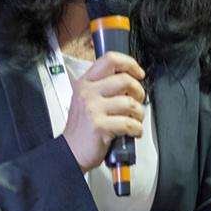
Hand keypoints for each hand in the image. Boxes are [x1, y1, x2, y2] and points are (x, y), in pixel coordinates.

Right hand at [62, 51, 145, 172]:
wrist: (71, 151)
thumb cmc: (82, 127)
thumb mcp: (87, 99)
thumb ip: (104, 87)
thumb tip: (130, 81)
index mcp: (85, 82)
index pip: (110, 59)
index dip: (130, 64)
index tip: (138, 73)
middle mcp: (88, 92)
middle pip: (125, 80)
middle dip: (139, 91)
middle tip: (138, 100)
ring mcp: (93, 109)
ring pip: (130, 103)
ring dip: (139, 113)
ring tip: (135, 120)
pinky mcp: (100, 125)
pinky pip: (129, 123)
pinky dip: (136, 129)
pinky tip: (132, 131)